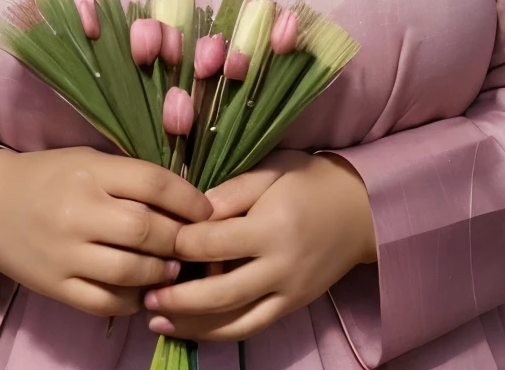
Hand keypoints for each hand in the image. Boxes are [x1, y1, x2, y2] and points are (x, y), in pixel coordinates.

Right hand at [0, 147, 212, 317]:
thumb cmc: (49, 176)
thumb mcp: (88, 161)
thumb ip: (130, 178)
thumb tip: (185, 200)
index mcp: (90, 171)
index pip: (152, 183)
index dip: (188, 199)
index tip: (207, 210)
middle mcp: (78, 211)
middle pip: (145, 230)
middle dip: (179, 240)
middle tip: (196, 245)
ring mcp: (65, 252)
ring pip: (129, 271)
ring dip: (160, 274)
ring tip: (172, 270)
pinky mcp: (55, 286)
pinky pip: (104, 301)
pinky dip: (132, 300)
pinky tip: (143, 290)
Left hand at [144, 151, 377, 341]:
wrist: (360, 210)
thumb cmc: (309, 181)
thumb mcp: (271, 171)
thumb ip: (232, 191)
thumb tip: (193, 212)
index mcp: (272, 226)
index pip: (214, 243)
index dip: (180, 244)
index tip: (154, 240)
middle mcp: (280, 267)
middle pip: (220, 294)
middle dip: (178, 298)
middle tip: (144, 296)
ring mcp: (288, 293)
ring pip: (234, 322)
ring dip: (193, 326)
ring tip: (157, 322)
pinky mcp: (292, 307)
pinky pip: (252, 327)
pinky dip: (220, 333)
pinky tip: (193, 329)